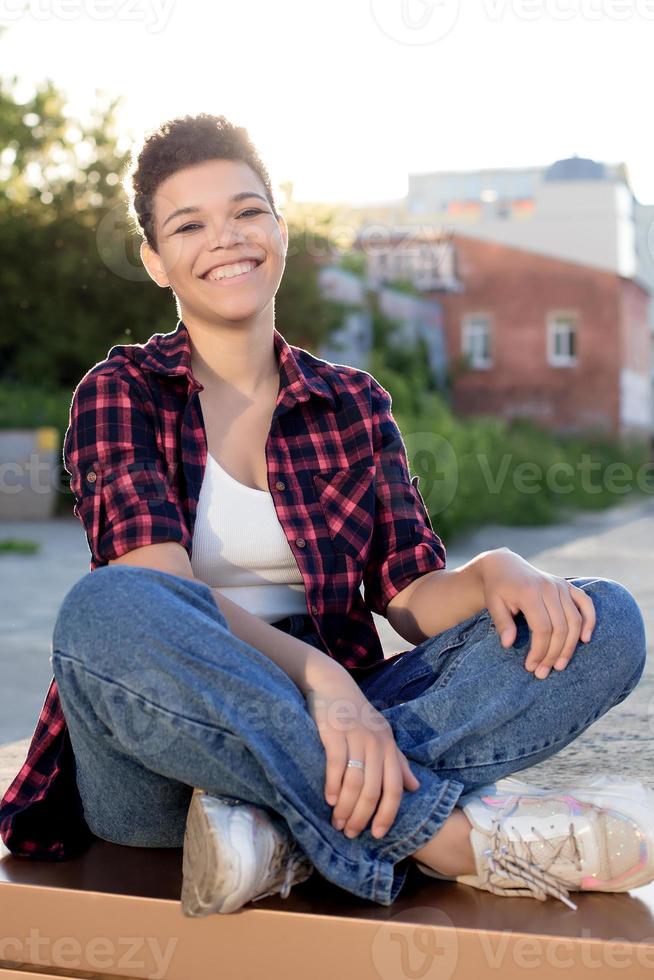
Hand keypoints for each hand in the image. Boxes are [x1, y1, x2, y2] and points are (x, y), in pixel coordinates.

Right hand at [304, 661, 420, 838]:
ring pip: (355, 782)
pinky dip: (333, 785)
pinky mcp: (334, 732)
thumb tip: (415, 787)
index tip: (377, 834)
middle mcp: (376, 743)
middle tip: (350, 833)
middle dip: (362, 816)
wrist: (333, 684)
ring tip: (337, 822)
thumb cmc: (357, 714)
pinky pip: (336, 765)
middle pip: (373, 790)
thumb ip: (398, 761)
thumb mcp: (382, 735)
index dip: (387, 814)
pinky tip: (329, 800)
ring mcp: (355, 737)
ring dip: (346, 807)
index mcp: (389, 747)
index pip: (394, 789)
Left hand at [477, 548, 595, 679]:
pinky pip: (586, 603)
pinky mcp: (568, 585)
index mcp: (530, 592)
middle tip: (543, 673)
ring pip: (575, 621)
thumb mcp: (493, 604)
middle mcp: (549, 588)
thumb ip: (502, 623)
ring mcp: (561, 585)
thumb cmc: (498, 589)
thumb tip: (508, 644)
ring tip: (560, 665)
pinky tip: (585, 640)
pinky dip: (589, 621)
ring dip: (570, 646)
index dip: (539, 651)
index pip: (542, 628)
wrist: (505, 566)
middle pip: (560, 628)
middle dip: (553, 654)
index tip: (531, 667)